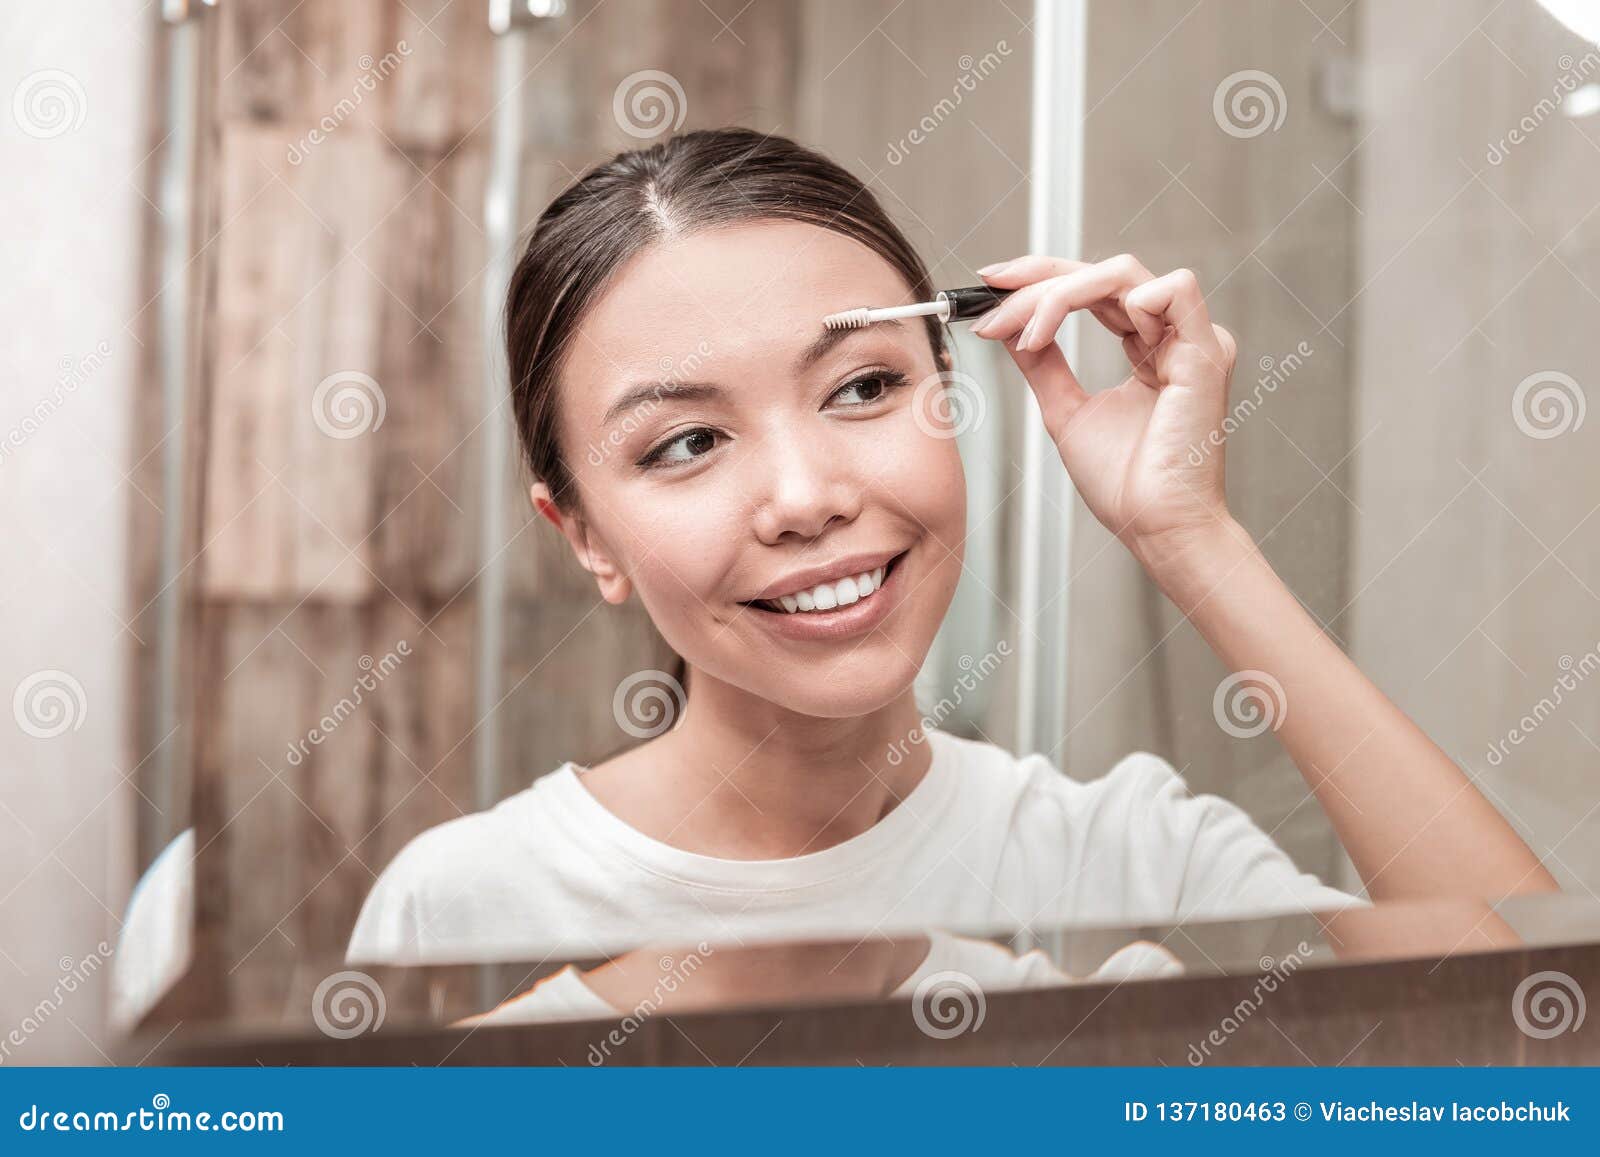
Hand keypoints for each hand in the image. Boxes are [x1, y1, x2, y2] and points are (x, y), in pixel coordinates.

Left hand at [970, 254, 1239, 571]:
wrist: (1155, 525)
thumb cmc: (1123, 484)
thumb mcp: (1065, 410)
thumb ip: (1042, 364)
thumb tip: (1009, 327)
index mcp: (1147, 347)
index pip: (1091, 288)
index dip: (1040, 277)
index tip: (989, 285)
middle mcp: (1172, 336)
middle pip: (1100, 272)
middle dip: (1037, 281)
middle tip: (991, 305)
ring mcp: (1192, 340)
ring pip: (1124, 274)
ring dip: (1064, 294)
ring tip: (1030, 335)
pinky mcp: (1207, 351)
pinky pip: (1174, 289)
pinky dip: (1126, 301)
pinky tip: (1106, 342)